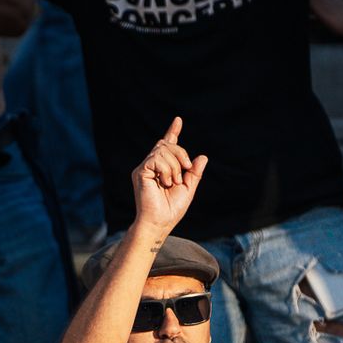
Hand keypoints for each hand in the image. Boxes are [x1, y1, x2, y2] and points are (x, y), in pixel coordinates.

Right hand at [132, 117, 206, 233]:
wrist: (159, 222)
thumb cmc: (171, 209)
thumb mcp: (188, 188)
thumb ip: (194, 173)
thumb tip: (202, 157)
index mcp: (162, 168)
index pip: (167, 146)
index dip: (173, 132)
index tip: (178, 120)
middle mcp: (151, 165)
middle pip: (167, 144)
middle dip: (181, 154)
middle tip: (185, 170)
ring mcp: (144, 168)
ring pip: (163, 150)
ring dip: (175, 166)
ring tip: (172, 182)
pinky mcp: (140, 172)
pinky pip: (156, 159)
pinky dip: (166, 169)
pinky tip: (165, 181)